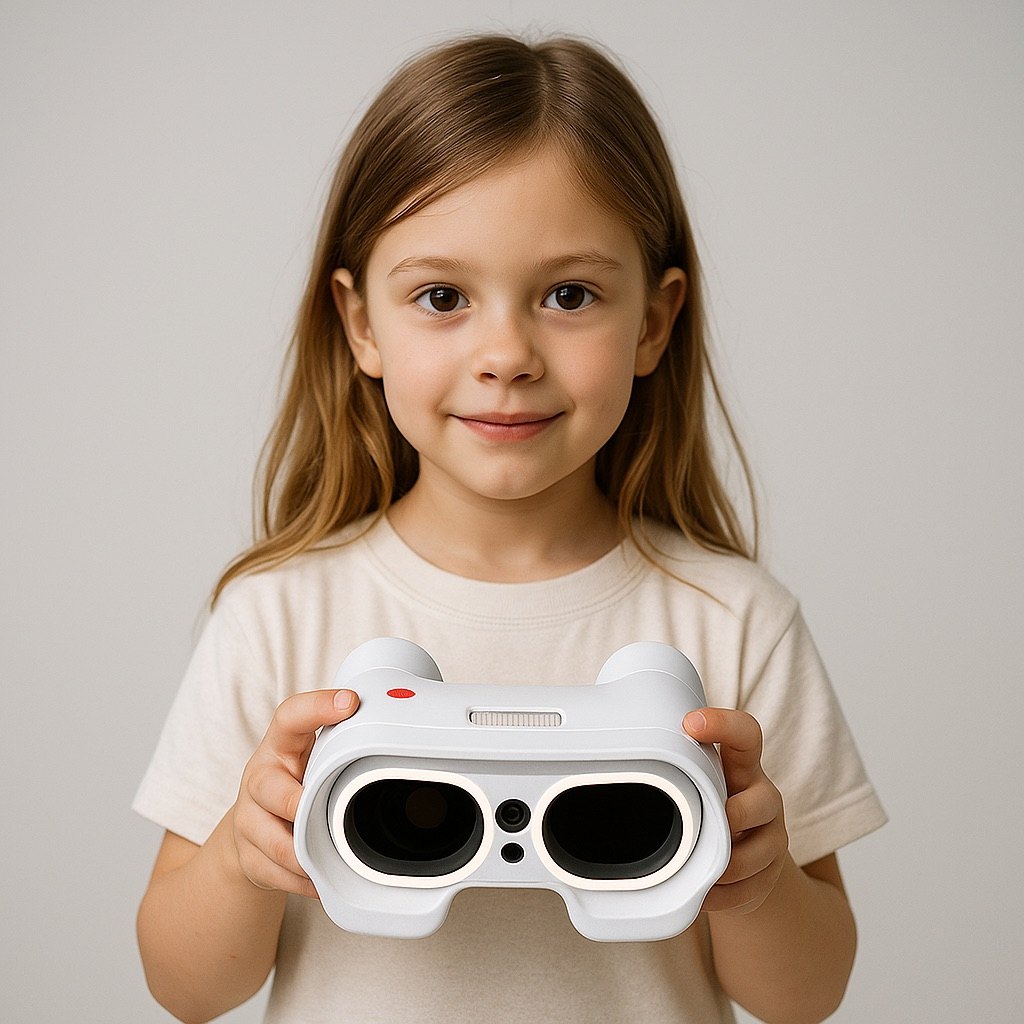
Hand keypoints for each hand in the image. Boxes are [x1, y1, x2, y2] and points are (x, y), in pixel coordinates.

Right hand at [230, 689, 359, 898]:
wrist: (251, 827)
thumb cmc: (294, 783)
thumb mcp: (311, 757)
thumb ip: (340, 744)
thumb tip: (395, 725)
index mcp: (280, 747)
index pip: (290, 717)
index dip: (317, 706)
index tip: (350, 702)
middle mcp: (259, 778)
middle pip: (272, 788)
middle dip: (300, 804)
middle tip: (331, 812)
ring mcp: (248, 819)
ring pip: (274, 841)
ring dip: (306, 854)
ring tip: (334, 859)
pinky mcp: (247, 856)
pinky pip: (275, 874)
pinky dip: (304, 882)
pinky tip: (323, 883)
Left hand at [683, 707, 788, 915]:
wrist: (743, 855)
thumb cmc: (708, 805)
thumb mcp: (697, 779)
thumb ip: (674, 765)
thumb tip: (611, 752)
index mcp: (741, 767)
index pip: (745, 735)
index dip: (724, 725)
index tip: (690, 723)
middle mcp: (763, 797)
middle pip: (765, 799)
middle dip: (739, 813)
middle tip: (717, 820)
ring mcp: (772, 835)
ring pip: (763, 850)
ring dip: (730, 863)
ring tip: (703, 870)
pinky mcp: (772, 872)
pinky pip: (754, 887)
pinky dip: (727, 895)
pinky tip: (706, 894)